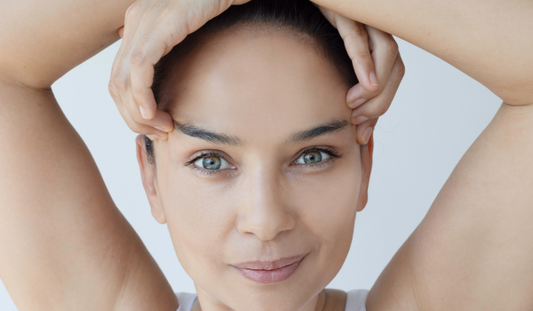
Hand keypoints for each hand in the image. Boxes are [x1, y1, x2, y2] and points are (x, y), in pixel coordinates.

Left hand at [109, 0, 250, 139]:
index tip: (155, 126)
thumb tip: (151, 70)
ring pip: (123, 82)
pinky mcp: (160, 26)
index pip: (119, 79)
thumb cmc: (215, 5)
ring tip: (161, 128)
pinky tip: (155, 113)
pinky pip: (139, 69)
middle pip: (115, 85)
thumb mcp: (186, 31)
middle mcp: (134, 22)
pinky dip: (143, 96)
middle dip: (132, 117)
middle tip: (158, 132)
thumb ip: (167, 48)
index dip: (131, 110)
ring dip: (139, 113)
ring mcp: (143, 22)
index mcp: (137, 25)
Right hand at [317, 6, 404, 144]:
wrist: (294, 5)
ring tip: (354, 105)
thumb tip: (361, 138)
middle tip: (356, 120)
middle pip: (397, 68)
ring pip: (387, 53)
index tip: (362, 133)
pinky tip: (363, 85)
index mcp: (376, 44)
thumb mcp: (331, 69)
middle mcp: (376, 30)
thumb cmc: (308, 35)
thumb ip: (348, 97)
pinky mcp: (347, 12)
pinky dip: (364, 63)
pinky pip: (359, 38)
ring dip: (376, 86)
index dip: (382, 107)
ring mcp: (364, 19)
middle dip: (381, 102)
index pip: (393, 78)